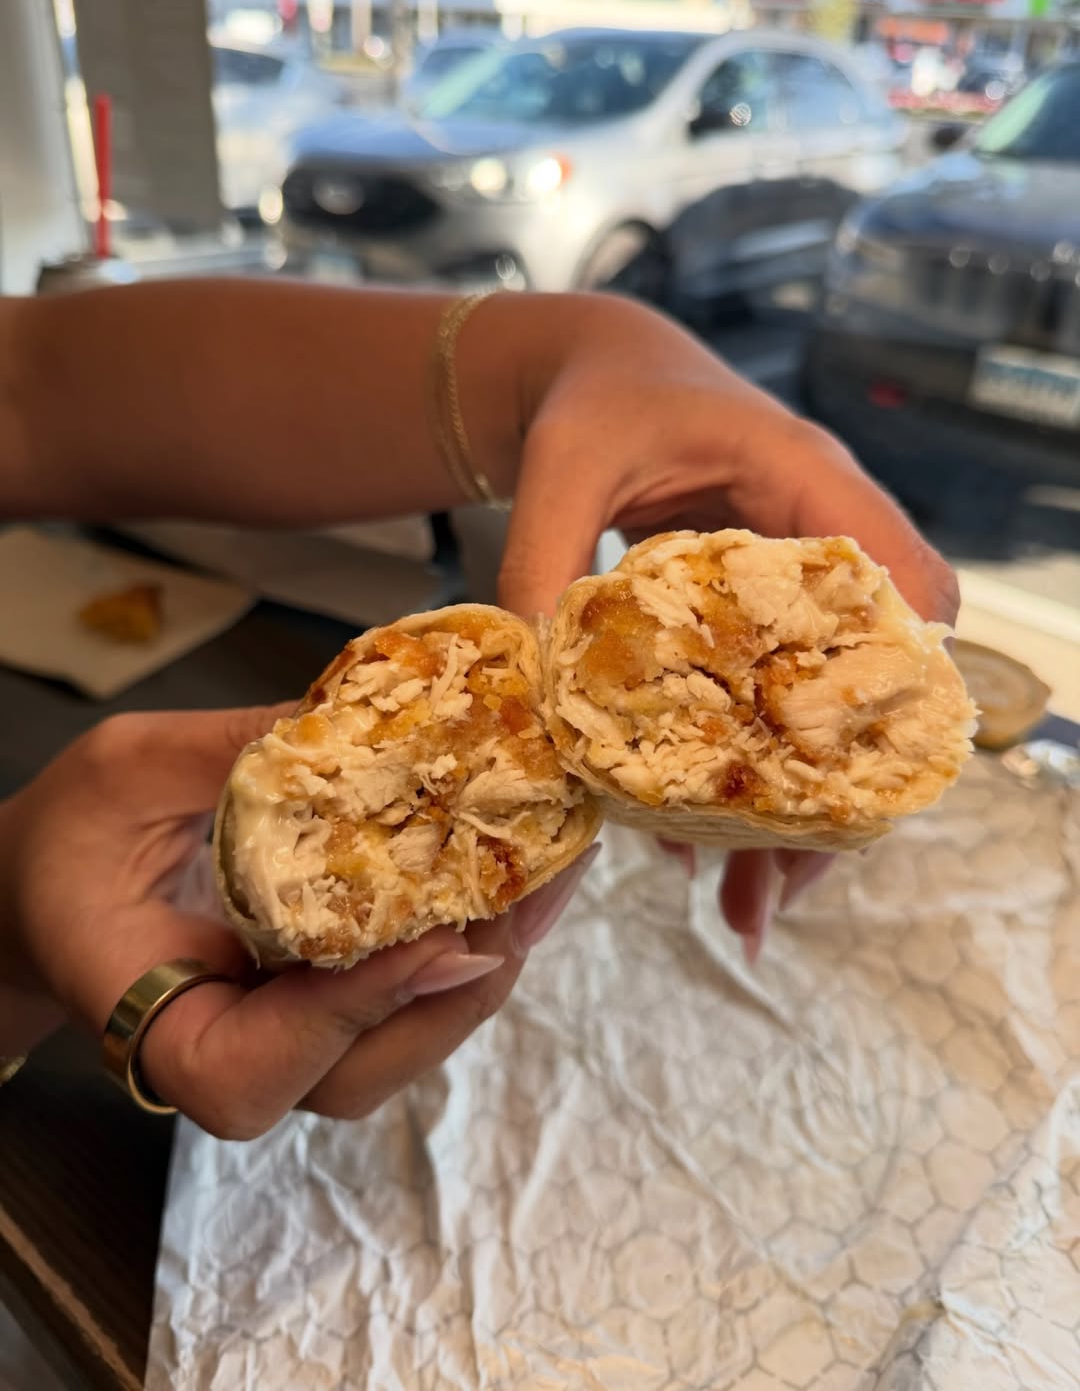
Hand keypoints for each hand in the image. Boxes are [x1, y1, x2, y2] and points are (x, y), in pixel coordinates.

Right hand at [0, 709, 593, 1137]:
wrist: (55, 887)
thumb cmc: (70, 840)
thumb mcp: (125, 773)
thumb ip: (226, 755)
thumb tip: (362, 714)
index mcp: (153, 1023)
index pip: (248, 1074)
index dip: (345, 1021)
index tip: (430, 942)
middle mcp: (235, 1053)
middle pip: (359, 1072)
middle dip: (457, 985)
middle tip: (536, 882)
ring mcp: (291, 1038)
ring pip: (404, 1039)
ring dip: (489, 956)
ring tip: (556, 864)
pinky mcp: (332, 1002)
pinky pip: (412, 993)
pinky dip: (474, 934)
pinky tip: (527, 867)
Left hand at [499, 296, 958, 954]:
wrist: (589, 374)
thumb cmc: (590, 402)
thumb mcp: (561, 469)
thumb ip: (545, 562)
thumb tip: (530, 686)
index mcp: (803, 478)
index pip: (900, 580)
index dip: (897, 684)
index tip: (848, 785)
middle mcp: (822, 535)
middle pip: (879, 678)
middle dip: (841, 794)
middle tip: (781, 894)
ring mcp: (797, 582)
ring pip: (834, 710)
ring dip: (798, 812)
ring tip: (748, 911)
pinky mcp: (762, 618)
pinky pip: (779, 703)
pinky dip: (750, 777)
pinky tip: (694, 851)